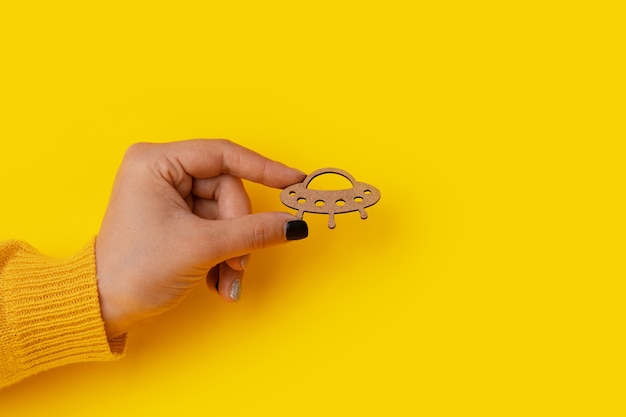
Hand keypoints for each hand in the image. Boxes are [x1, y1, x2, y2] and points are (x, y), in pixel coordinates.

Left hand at [95, 139, 307, 337]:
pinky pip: (215, 228)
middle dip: (238, 232)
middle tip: (237, 263)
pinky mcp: (176, 218)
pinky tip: (216, 280)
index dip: (264, 168)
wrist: (102, 308)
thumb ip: (253, 232)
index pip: (223, 155)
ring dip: (234, 250)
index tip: (294, 181)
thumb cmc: (136, 271)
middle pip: (227, 191)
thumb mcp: (201, 247)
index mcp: (156, 163)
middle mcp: (162, 172)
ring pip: (225, 214)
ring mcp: (169, 196)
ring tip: (227, 280)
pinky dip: (223, 254)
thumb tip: (293, 224)